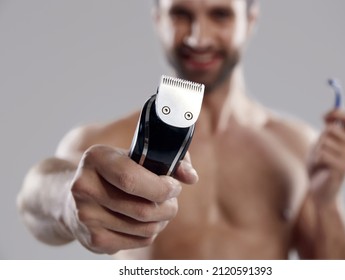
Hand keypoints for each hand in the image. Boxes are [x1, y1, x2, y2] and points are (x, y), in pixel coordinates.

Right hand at [63, 144, 197, 253]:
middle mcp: (84, 188)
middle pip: (142, 209)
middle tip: (172, 199)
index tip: (174, 186)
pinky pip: (139, 241)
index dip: (161, 187)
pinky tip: (145, 220)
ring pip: (145, 228)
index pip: (131, 179)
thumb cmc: (112, 172)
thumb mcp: (133, 155)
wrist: (69, 198)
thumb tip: (191, 177)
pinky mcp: (94, 240)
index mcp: (95, 159)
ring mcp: (87, 217)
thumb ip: (167, 159)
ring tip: (162, 209)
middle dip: (169, 206)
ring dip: (163, 220)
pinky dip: (151, 232)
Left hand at [307, 109, 344, 204]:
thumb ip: (326, 131)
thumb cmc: (318, 166)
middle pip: (331, 129)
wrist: (318, 190)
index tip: (323, 117)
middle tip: (319, 152)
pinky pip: (322, 154)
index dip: (336, 113)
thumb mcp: (320, 145)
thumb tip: (329, 115)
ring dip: (315, 152)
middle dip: (319, 139)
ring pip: (323, 142)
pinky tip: (320, 168)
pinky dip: (315, 160)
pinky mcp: (342, 168)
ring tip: (320, 162)